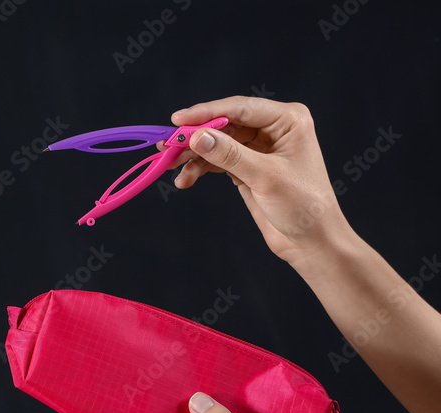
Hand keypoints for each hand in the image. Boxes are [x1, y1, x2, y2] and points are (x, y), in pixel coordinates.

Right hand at [161, 96, 352, 267]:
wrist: (310, 240)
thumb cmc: (302, 205)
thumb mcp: (265, 177)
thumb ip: (230, 154)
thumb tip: (197, 137)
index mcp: (287, 120)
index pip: (240, 108)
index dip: (206, 112)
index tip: (177, 120)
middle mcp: (272, 128)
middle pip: (224, 124)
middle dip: (195, 136)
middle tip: (167, 146)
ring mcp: (258, 147)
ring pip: (217, 142)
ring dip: (194, 155)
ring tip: (171, 167)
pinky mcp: (246, 166)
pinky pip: (217, 160)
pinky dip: (200, 169)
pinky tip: (186, 180)